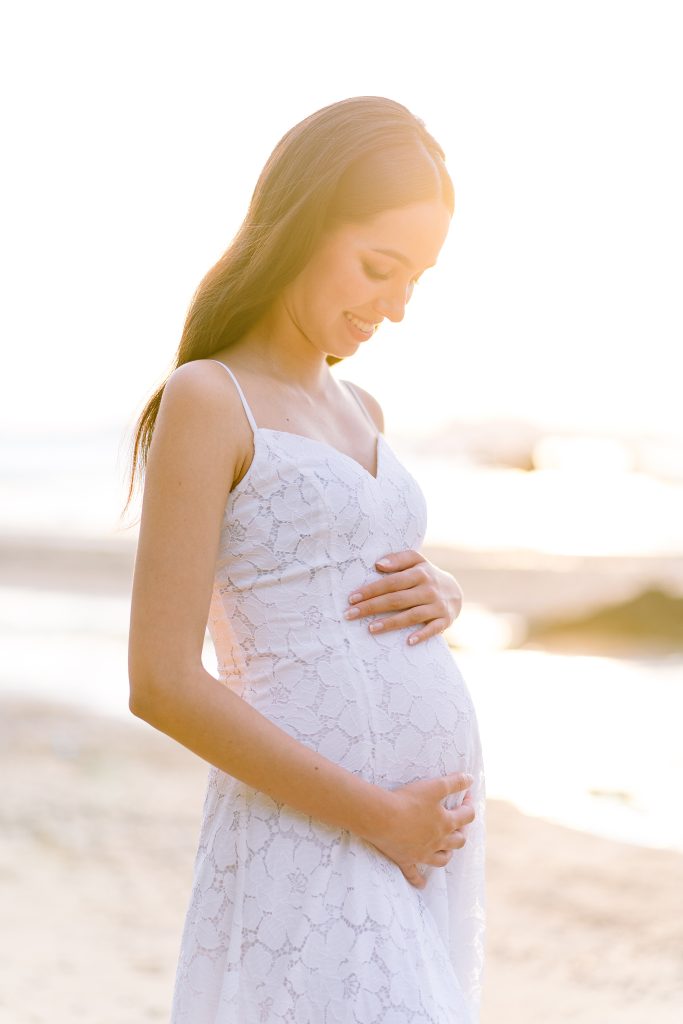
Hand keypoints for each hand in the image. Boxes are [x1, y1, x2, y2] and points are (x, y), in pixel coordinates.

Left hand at [344, 549, 463, 645]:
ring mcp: (437, 606)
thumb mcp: (416, 561)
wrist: (455, 591)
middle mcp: (429, 589)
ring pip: (412, 615)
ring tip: (371, 628)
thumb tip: (378, 564)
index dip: (371, 590)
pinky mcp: (445, 620)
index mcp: (420, 573)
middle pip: (397, 599)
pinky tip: (408, 642)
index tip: (352, 598)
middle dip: (372, 607)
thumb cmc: (426, 576)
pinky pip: (433, 629)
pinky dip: (422, 635)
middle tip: (350, 614)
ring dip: (391, 622)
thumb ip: (398, 559)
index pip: (392, 582)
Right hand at [362, 772, 475, 889]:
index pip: (467, 816)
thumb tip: (471, 779)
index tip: (467, 795)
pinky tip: (422, 884)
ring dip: (448, 854)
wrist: (381, 817)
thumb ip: (454, 782)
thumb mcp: (434, 786)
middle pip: (458, 841)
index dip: (469, 804)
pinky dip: (419, 880)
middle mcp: (438, 841)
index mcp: (445, 823)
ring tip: (448, 849)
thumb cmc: (407, 800)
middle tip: (459, 823)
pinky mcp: (406, 860)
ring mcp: (422, 853)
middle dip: (462, 831)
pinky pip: (414, 874)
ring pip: (442, 858)